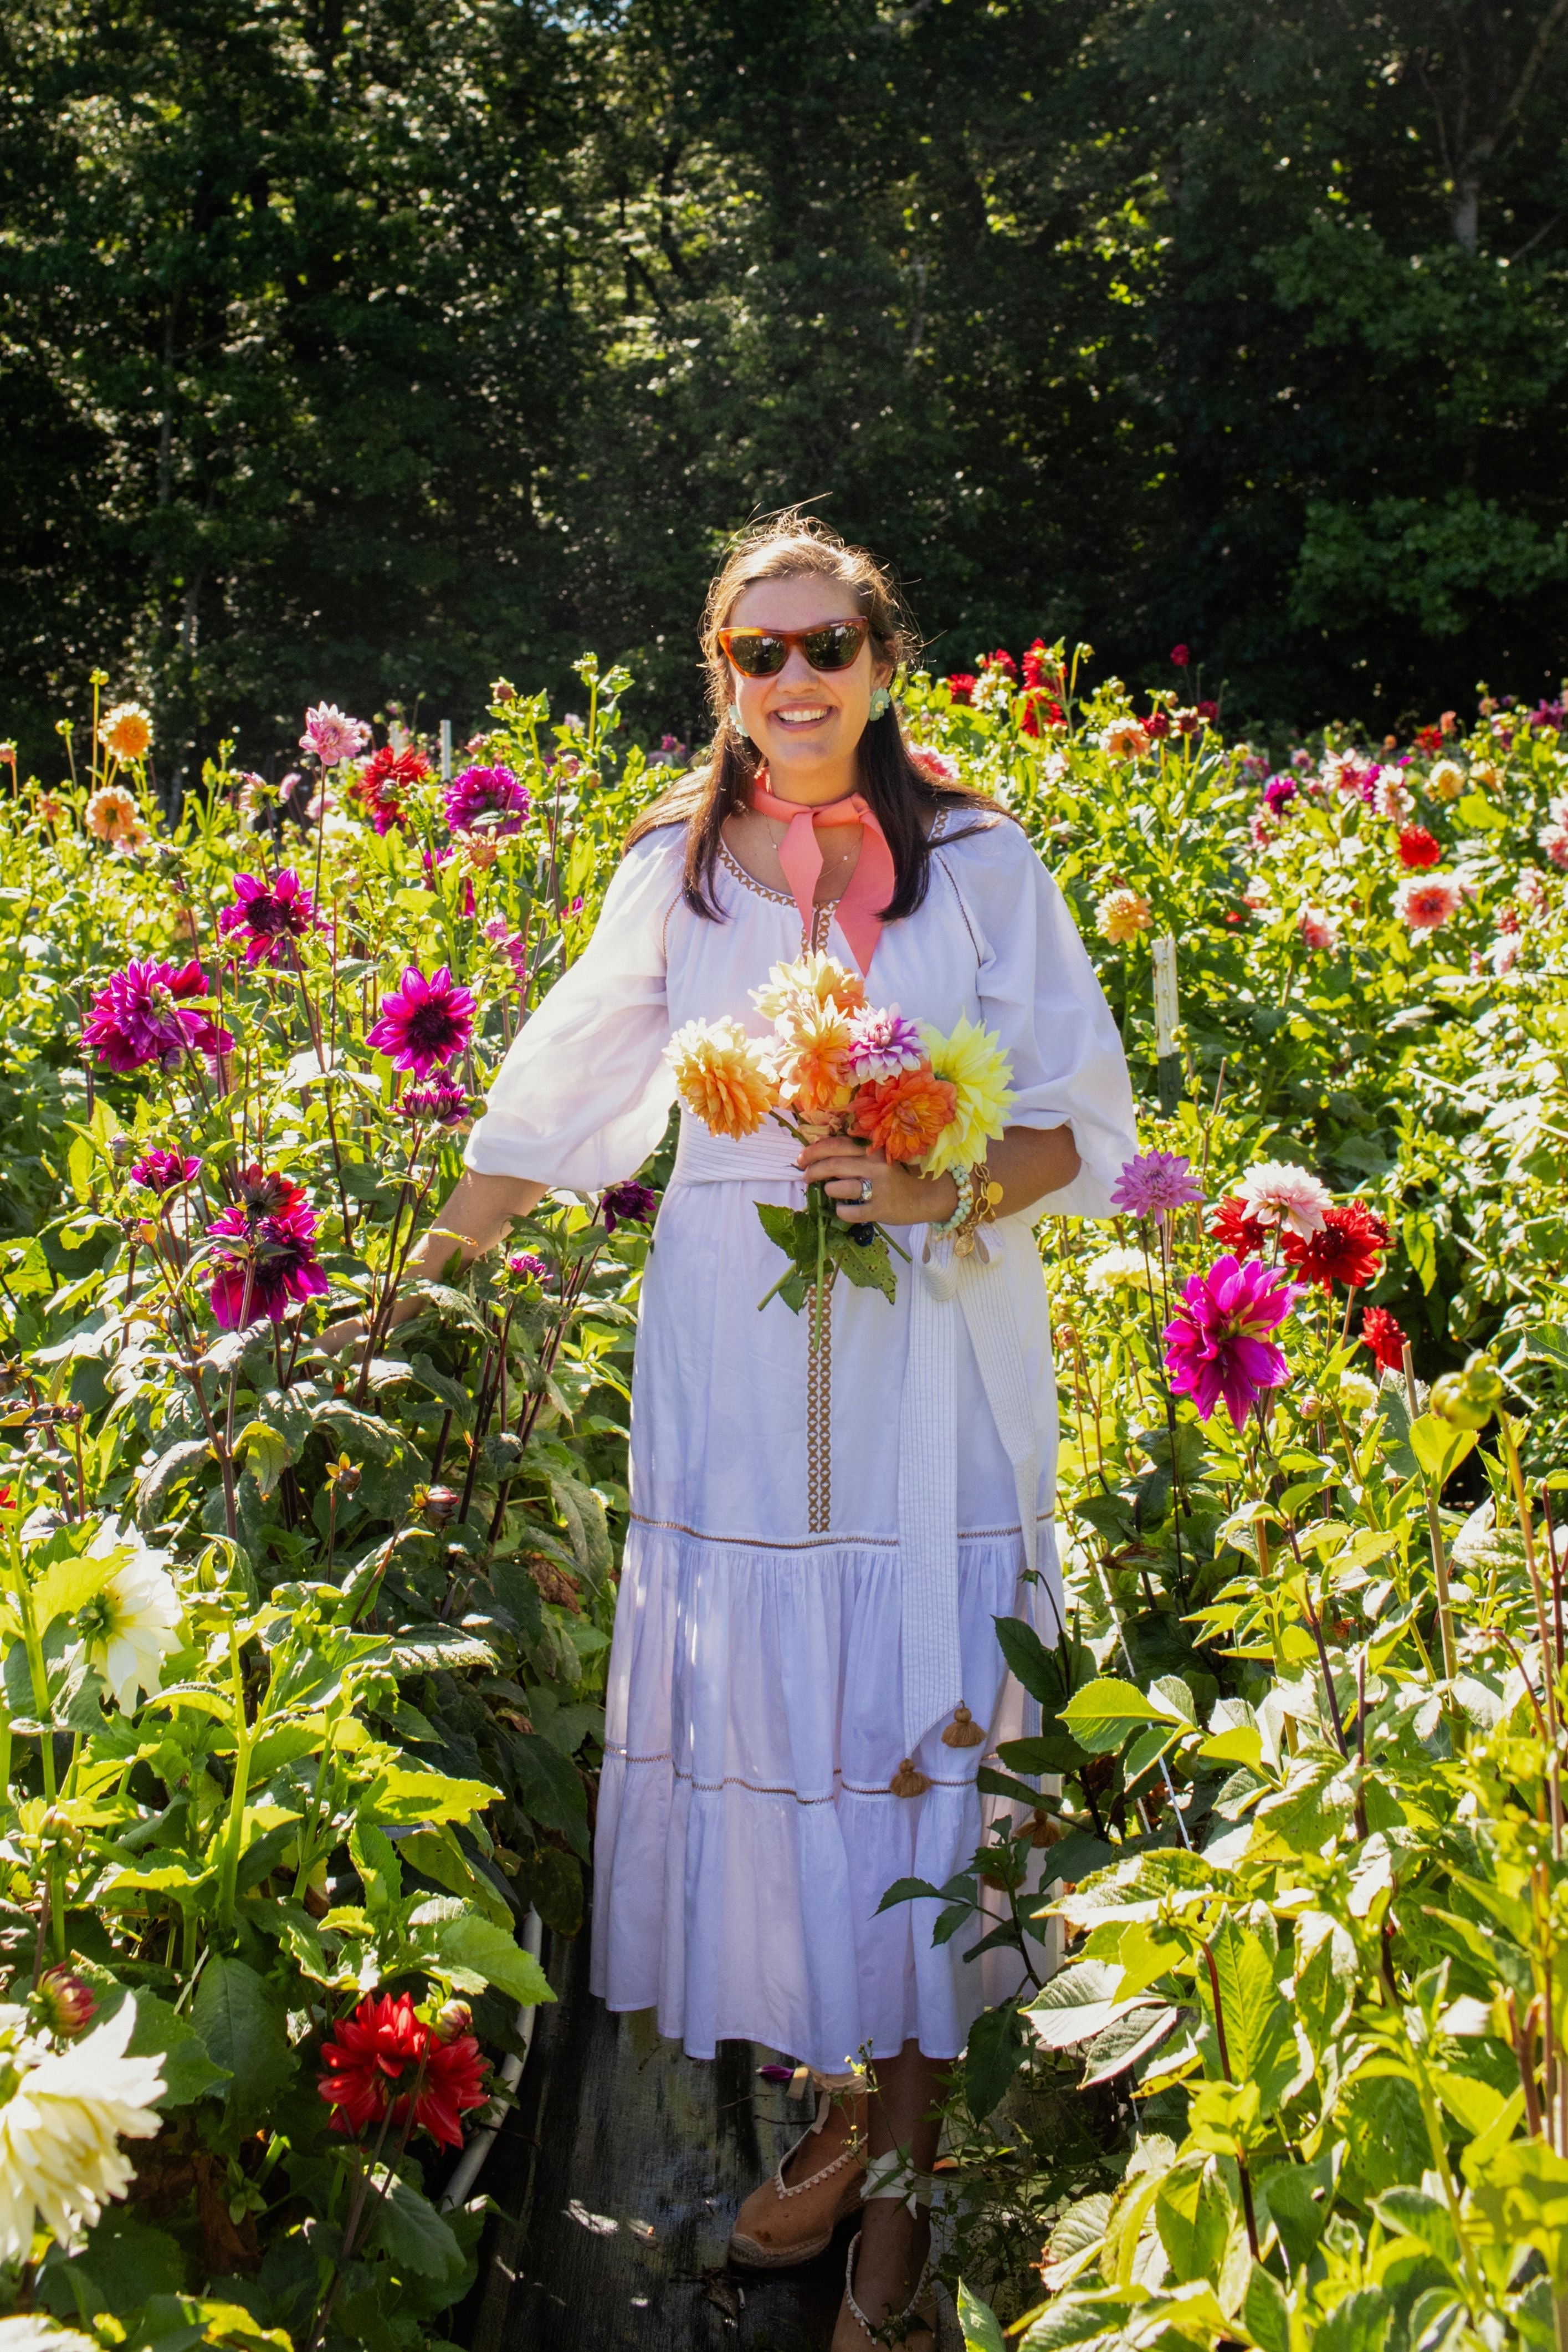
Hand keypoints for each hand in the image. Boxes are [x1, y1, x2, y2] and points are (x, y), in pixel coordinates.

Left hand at [796, 1134, 959, 1228]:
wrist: (926, 1196)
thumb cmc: (897, 1177)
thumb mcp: (879, 1159)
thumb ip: (856, 1156)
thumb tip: (820, 1158)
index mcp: (873, 1149)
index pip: (836, 1145)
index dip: (814, 1151)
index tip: (801, 1158)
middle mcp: (875, 1165)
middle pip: (834, 1164)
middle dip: (813, 1170)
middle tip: (805, 1177)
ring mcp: (878, 1188)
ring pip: (839, 1188)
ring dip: (828, 1190)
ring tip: (829, 1191)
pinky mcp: (880, 1209)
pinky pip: (850, 1212)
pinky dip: (841, 1211)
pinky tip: (842, 1210)